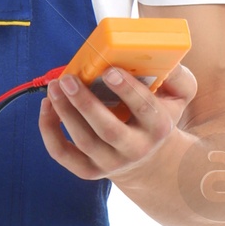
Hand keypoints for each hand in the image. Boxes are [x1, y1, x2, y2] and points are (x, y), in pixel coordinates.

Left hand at [38, 60, 195, 186]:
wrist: (148, 157)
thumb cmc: (156, 116)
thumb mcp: (177, 97)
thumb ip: (176, 75)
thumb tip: (160, 55)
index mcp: (158, 128)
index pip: (144, 109)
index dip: (127, 90)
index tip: (109, 71)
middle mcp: (135, 149)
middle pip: (108, 130)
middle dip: (85, 104)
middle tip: (68, 79)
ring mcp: (110, 163)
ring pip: (83, 141)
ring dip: (64, 112)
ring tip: (54, 87)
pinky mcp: (88, 170)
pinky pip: (63, 154)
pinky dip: (49, 131)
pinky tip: (47, 106)